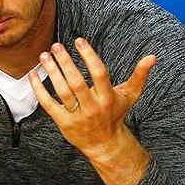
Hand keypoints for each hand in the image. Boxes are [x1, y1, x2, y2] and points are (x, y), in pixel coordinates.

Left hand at [29, 37, 155, 162]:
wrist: (105, 144)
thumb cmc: (115, 113)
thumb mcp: (129, 95)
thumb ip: (139, 75)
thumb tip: (152, 57)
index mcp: (108, 97)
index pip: (99, 73)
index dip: (89, 55)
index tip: (79, 40)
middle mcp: (93, 107)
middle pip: (77, 82)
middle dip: (65, 62)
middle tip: (56, 45)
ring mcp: (77, 116)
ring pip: (62, 92)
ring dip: (51, 72)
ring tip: (44, 55)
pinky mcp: (63, 122)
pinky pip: (48, 104)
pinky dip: (38, 89)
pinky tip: (32, 74)